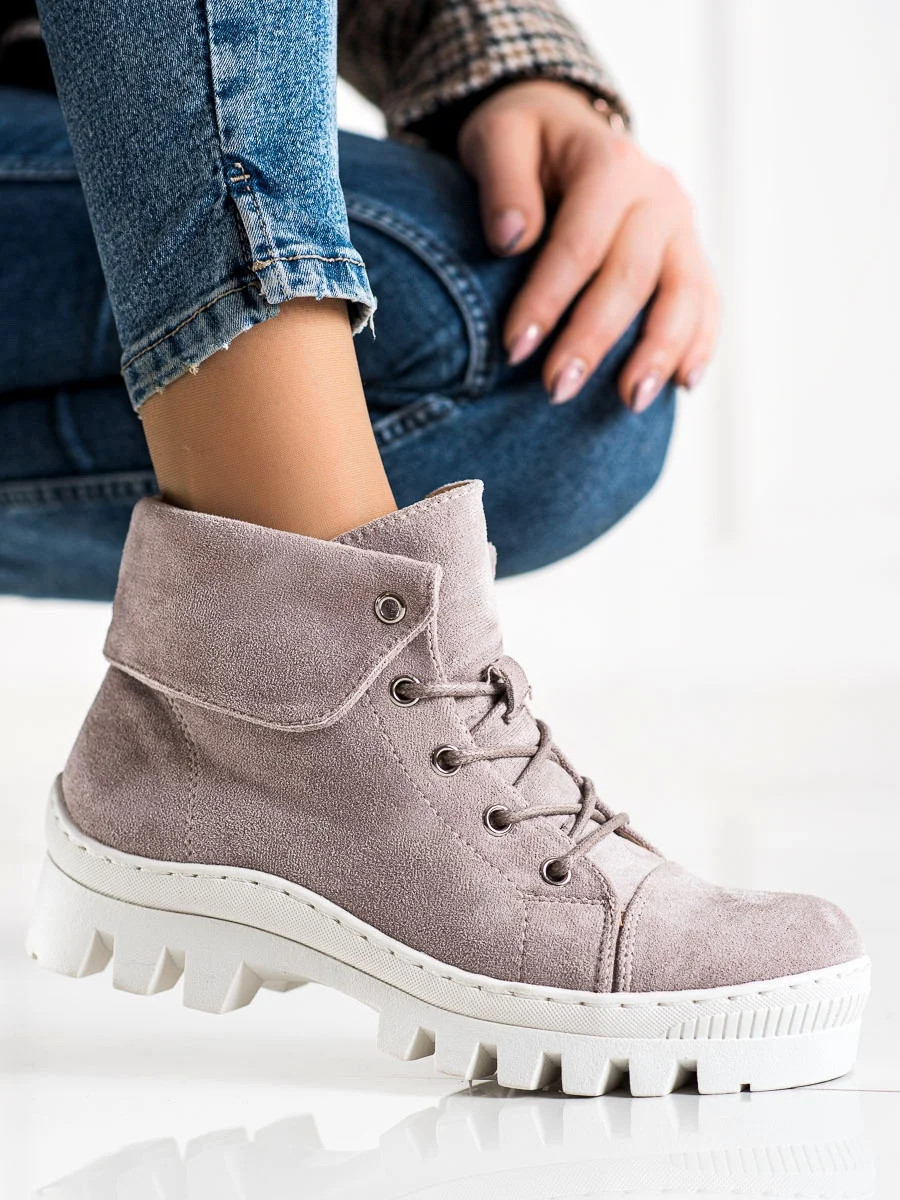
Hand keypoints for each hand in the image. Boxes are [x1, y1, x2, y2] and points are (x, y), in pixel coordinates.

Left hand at [458, 80, 717, 408]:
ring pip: (684, 295)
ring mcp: (681, 228)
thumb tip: (511, 238)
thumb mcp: (497, 140)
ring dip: (658, 354)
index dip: (547, 300)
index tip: (514, 350)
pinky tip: (683, 386)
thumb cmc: (525, 144)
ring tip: (629, 404)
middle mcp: (657, 194)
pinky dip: (700, 345)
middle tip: (556, 391)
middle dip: (594, 340)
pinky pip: (706, 302)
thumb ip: (501, 181)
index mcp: (610, 164)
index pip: (579, 244)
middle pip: (632, 278)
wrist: (566, 129)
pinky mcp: (690, 255)